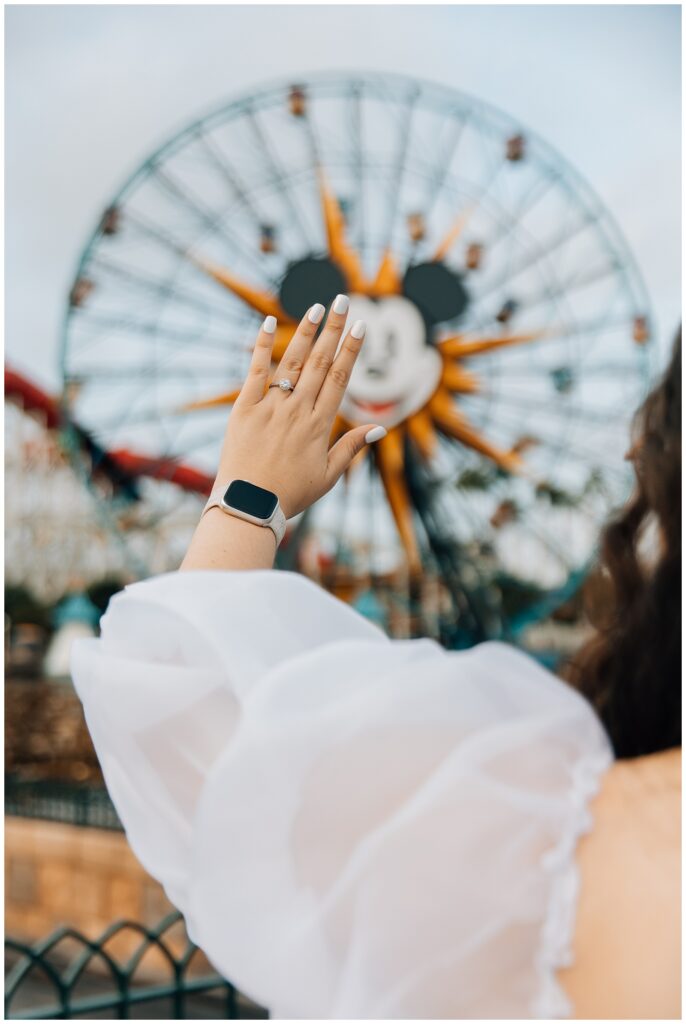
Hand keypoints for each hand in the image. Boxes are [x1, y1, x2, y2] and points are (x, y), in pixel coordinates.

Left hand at [214, 295, 385, 518]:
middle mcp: (298, 411)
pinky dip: (262, 346)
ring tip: (316, 307)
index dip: (350, 350)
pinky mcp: (245, 409)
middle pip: (320, 363)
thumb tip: (380, 427)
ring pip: (293, 362)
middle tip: (342, 301)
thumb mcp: (328, 476)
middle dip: (333, 330)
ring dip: (305, 333)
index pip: (340, 379)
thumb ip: (351, 448)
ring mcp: (271, 407)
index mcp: (320, 426)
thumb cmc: (290, 494)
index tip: (360, 326)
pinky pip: (256, 372)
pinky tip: (268, 323)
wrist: (249, 504)